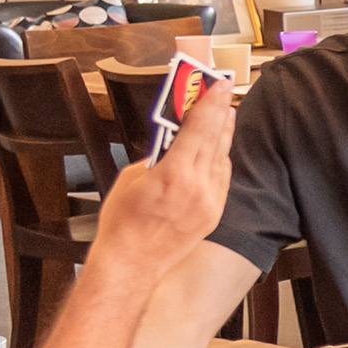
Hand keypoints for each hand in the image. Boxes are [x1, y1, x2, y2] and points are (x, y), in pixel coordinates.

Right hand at [89, 78, 236, 265]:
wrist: (131, 263)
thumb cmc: (122, 222)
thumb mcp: (132, 178)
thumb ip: (157, 158)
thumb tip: (172, 145)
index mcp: (175, 173)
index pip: (199, 128)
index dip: (210, 103)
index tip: (218, 84)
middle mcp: (198, 186)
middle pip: (215, 139)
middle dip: (219, 112)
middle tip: (223, 91)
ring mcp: (209, 202)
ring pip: (222, 158)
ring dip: (223, 134)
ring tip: (225, 113)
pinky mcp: (213, 214)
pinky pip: (222, 179)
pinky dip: (221, 159)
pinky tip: (219, 148)